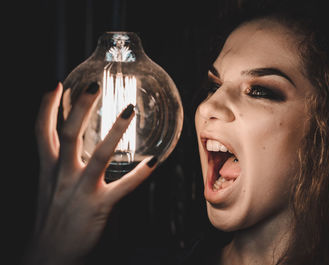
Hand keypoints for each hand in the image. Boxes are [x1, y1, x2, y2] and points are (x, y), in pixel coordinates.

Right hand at [24, 82, 156, 264]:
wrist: (47, 256)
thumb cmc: (52, 218)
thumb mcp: (48, 188)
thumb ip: (58, 165)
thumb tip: (72, 145)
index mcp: (49, 170)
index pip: (42, 132)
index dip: (46, 107)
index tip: (55, 85)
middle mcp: (61, 175)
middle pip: (69, 135)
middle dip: (80, 107)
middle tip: (93, 84)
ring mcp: (79, 191)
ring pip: (97, 156)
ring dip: (114, 131)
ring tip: (129, 110)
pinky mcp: (97, 207)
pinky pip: (123, 188)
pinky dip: (140, 174)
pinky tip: (155, 161)